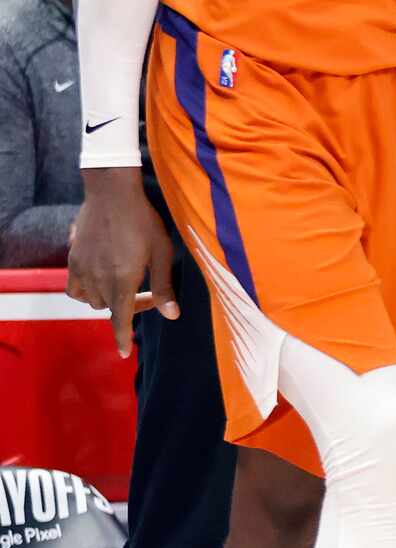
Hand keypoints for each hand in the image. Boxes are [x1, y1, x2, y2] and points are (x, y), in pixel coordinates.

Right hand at [66, 175, 179, 358]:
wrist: (111, 193)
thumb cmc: (144, 221)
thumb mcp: (163, 253)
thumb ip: (165, 286)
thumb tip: (172, 316)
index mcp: (122, 279)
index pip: (120, 318)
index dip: (122, 338)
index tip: (124, 354)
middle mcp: (98, 278)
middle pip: (110, 308)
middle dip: (129, 308)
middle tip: (149, 293)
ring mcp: (81, 269)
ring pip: (91, 301)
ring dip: (107, 300)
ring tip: (124, 285)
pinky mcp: (72, 259)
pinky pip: (74, 288)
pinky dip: (86, 292)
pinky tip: (101, 280)